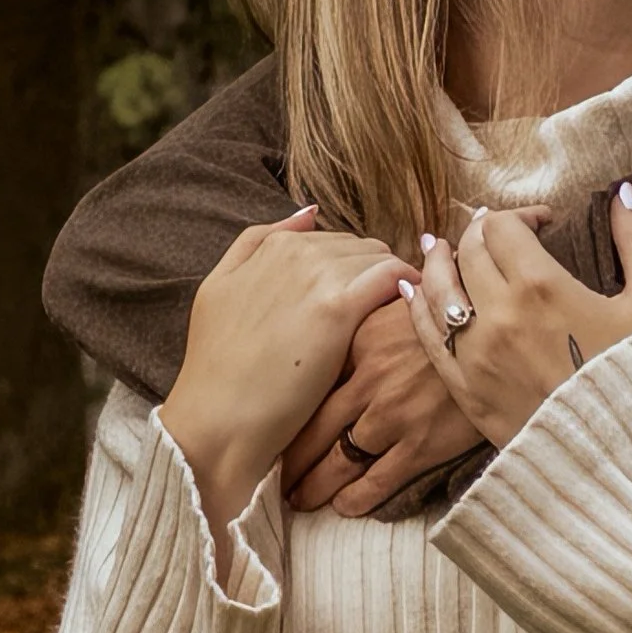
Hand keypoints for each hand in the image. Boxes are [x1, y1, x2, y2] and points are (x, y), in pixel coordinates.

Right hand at [160, 208, 407, 542]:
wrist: (218, 418)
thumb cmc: (218, 368)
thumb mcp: (218, 288)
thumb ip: (255, 244)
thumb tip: (310, 214)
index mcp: (271, 246)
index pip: (333, 240)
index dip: (352, 267)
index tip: (362, 295)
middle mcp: (295, 251)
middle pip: (361, 247)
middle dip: (376, 272)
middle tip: (386, 311)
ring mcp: (316, 276)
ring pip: (381, 258)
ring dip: (397, 281)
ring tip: (403, 317)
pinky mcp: (337, 309)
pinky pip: (392, 277)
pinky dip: (409, 288)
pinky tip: (414, 317)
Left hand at [284, 293, 485, 510]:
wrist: (505, 331)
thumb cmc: (458, 309)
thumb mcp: (404, 299)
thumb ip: (369, 313)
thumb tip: (342, 315)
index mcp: (357, 340)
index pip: (309, 383)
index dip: (286, 408)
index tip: (270, 423)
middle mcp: (369, 380)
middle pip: (313, 428)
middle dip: (290, 459)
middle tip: (271, 476)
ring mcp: (394, 415)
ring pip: (338, 461)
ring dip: (314, 485)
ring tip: (299, 499)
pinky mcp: (422, 444)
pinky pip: (378, 480)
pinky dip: (355, 498)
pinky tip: (342, 507)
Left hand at [404, 181, 631, 447]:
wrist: (622, 459)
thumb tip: (623, 193)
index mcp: (542, 285)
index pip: (503, 226)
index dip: (519, 214)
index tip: (540, 224)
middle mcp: (498, 313)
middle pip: (467, 250)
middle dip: (480, 233)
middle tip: (496, 235)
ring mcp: (474, 353)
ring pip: (436, 287)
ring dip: (437, 261)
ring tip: (440, 249)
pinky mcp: (464, 389)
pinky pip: (425, 335)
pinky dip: (416, 305)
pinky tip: (414, 291)